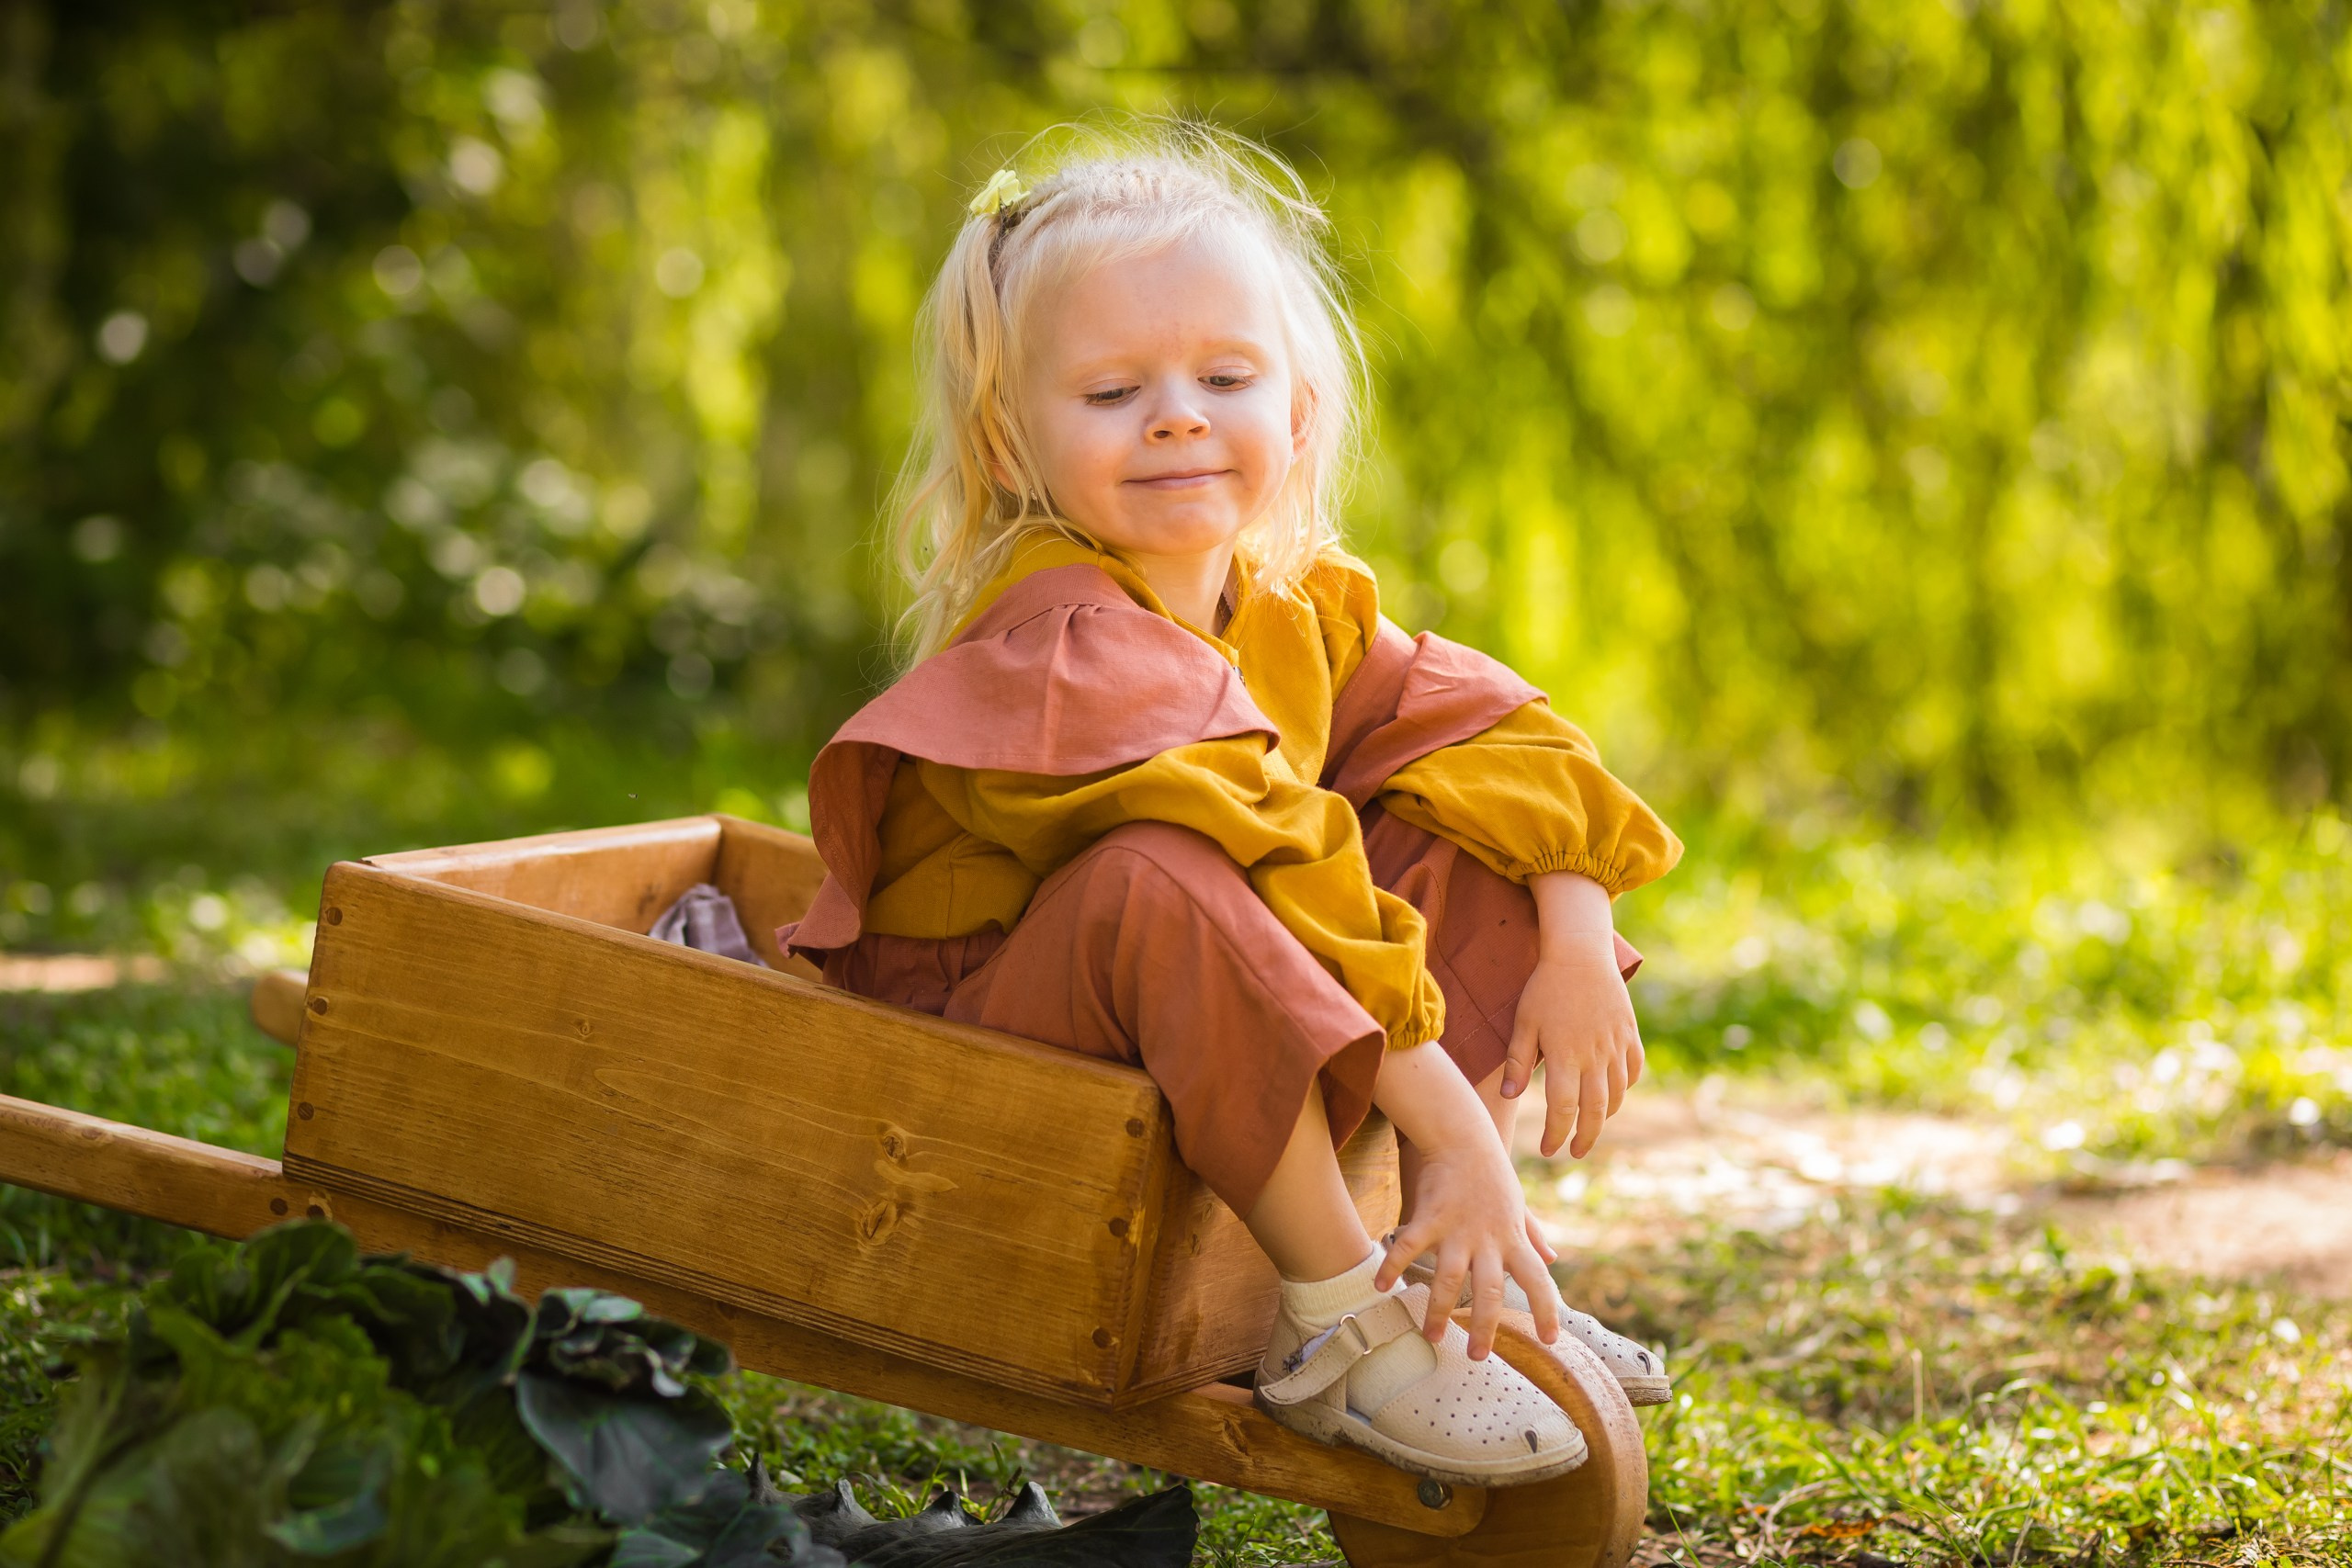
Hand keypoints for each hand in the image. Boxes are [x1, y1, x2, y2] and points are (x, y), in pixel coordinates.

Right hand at [1371, 1043, 1560, 1357]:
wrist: (1463, 1135)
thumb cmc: (1492, 1174)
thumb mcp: (1518, 1206)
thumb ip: (1532, 1235)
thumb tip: (1552, 1258)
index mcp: (1513, 1240)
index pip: (1538, 1281)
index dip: (1546, 1310)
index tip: (1552, 1340)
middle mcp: (1489, 1240)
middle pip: (1491, 1292)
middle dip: (1485, 1326)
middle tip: (1478, 1356)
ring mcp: (1458, 1229)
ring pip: (1449, 1278)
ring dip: (1438, 1310)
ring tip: (1431, 1337)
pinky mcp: (1429, 1216)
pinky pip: (1409, 1247)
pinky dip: (1393, 1266)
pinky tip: (1381, 1287)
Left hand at [1504, 872, 1644, 1159]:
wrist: (1580, 954)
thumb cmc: (1544, 988)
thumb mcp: (1523, 1023)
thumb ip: (1518, 1062)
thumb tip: (1510, 1096)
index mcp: (1565, 1055)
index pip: (1563, 1109)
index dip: (1556, 1134)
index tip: (1547, 1149)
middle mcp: (1595, 1056)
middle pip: (1595, 1111)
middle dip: (1585, 1137)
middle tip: (1574, 1151)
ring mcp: (1616, 1046)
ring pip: (1617, 1094)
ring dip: (1605, 1116)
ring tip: (1590, 1126)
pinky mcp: (1630, 1035)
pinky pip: (1632, 1071)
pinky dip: (1624, 1088)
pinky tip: (1612, 1095)